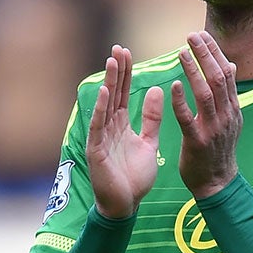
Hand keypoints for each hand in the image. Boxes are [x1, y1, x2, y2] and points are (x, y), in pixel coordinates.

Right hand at [86, 45, 162, 219]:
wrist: (127, 204)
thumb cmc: (135, 177)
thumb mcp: (149, 143)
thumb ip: (151, 119)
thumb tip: (156, 90)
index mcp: (121, 125)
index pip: (123, 93)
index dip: (125, 73)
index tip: (127, 52)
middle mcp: (109, 127)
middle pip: (113, 93)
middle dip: (116, 71)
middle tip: (119, 47)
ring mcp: (101, 137)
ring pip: (105, 105)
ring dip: (109, 82)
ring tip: (112, 61)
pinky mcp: (96, 150)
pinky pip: (98, 126)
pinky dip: (101, 109)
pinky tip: (105, 92)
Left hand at [173, 32, 243, 198]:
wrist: (217, 183)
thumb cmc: (218, 149)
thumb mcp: (229, 119)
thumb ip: (228, 93)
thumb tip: (230, 65)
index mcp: (233, 108)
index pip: (226, 73)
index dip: (214, 52)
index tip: (202, 35)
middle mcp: (226, 115)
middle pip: (218, 78)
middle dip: (205, 54)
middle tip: (192, 36)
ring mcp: (213, 129)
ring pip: (206, 94)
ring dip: (194, 71)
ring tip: (182, 52)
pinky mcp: (198, 142)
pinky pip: (189, 119)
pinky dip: (182, 101)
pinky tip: (174, 85)